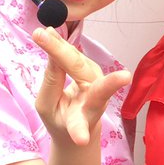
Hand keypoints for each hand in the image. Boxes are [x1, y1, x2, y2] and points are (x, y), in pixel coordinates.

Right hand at [33, 27, 130, 145]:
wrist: (78, 130)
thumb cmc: (61, 121)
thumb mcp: (48, 108)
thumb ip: (52, 83)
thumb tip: (53, 52)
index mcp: (87, 115)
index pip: (95, 101)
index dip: (108, 88)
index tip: (121, 82)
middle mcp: (98, 95)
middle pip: (78, 68)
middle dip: (61, 53)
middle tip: (41, 34)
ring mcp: (97, 79)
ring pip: (75, 58)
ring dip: (58, 45)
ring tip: (41, 34)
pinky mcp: (92, 69)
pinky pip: (73, 55)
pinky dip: (60, 45)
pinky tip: (49, 34)